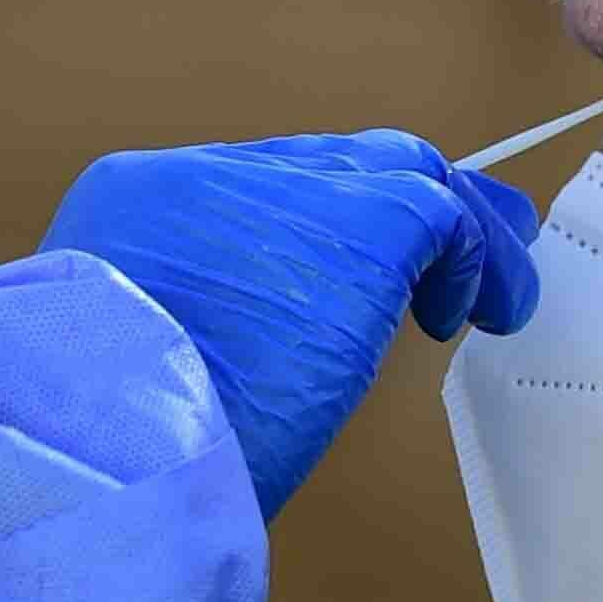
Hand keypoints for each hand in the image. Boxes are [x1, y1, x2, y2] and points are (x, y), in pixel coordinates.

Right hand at [41, 132, 548, 513]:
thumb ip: (179, 330)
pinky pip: (448, 219)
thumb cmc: (109, 438)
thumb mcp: (122, 364)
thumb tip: (234, 367)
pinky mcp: (366, 224)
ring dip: (455, 232)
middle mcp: (208, 176)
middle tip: (456, 254)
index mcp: (135, 204)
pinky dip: (475, 262)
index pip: (251, 189)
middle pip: (329, 163)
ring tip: (493, 293)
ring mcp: (289, 190)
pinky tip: (473, 313)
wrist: (112, 434)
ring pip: (398, 171)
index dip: (316, 225)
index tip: (354, 273)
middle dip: (398, 201)